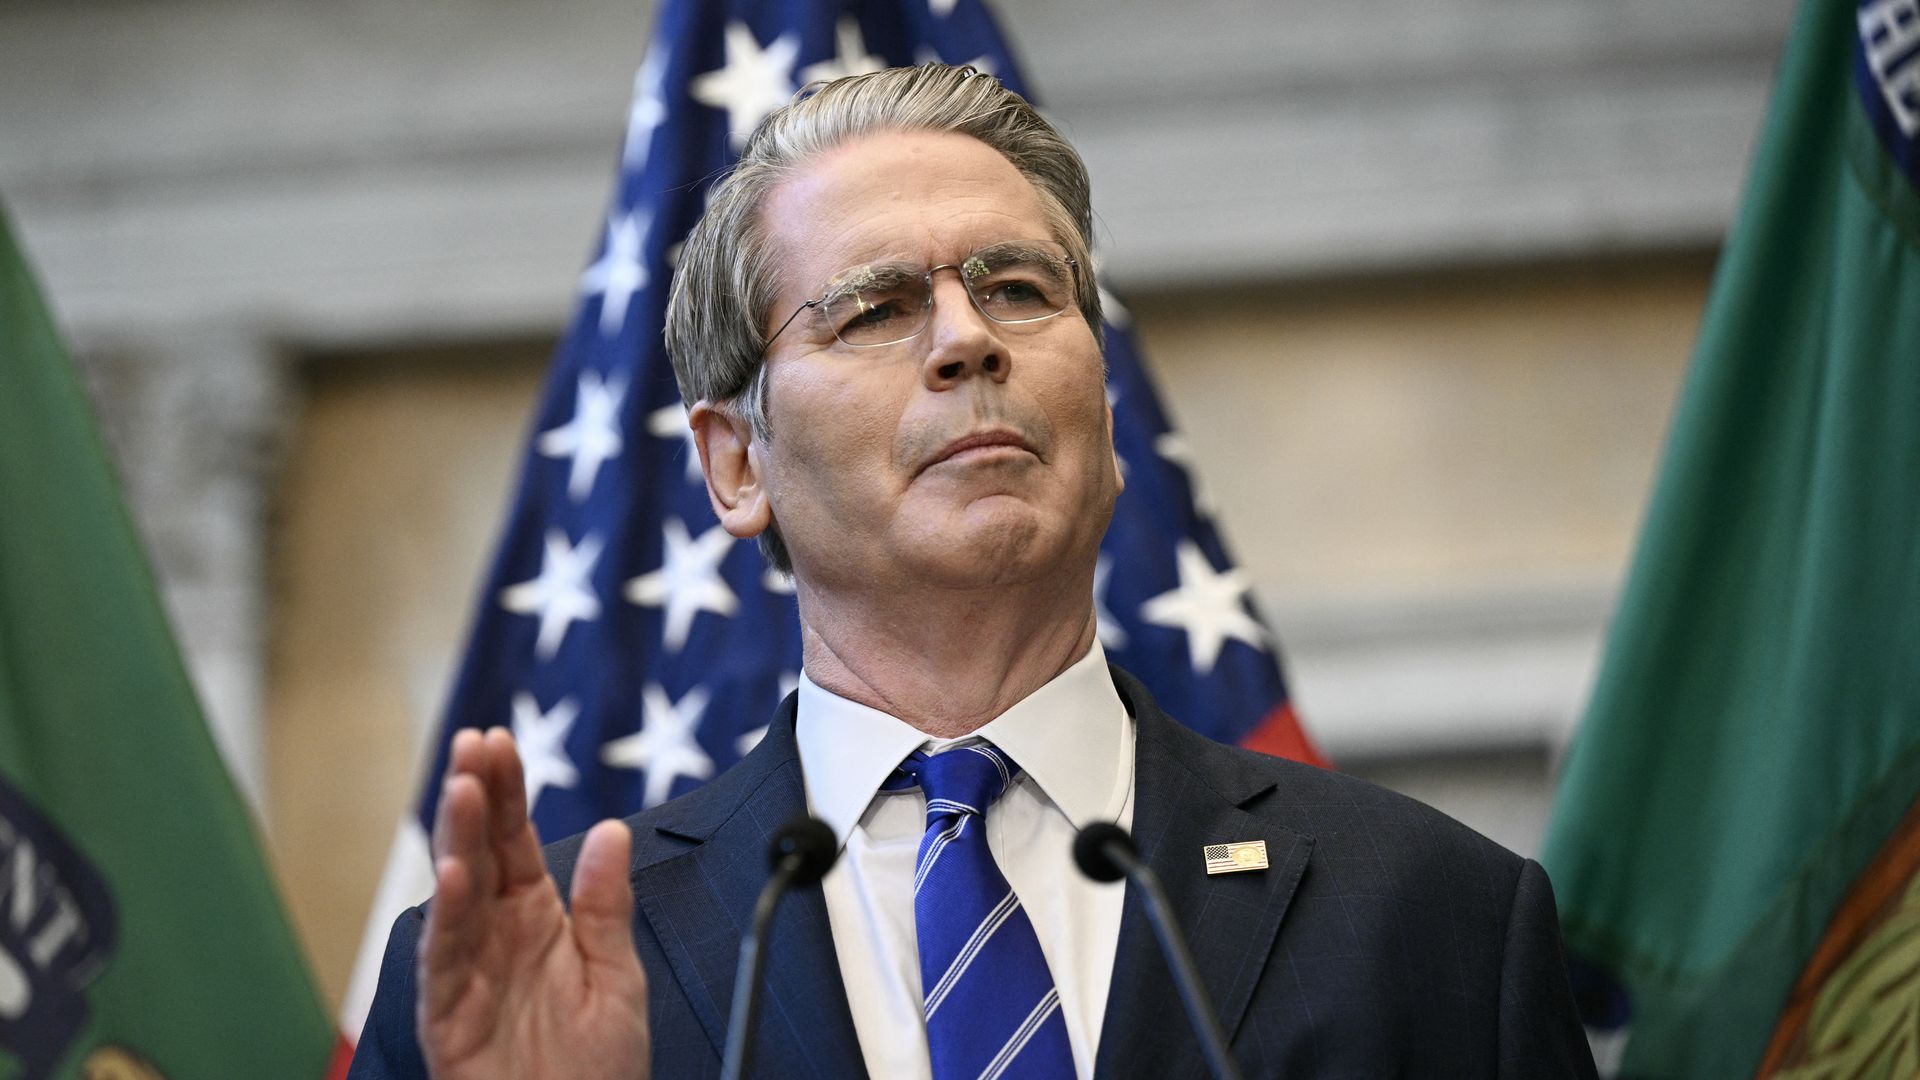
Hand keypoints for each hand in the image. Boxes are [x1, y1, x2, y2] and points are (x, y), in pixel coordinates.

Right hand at [418, 727, 649, 1078]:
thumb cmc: (597, 1071)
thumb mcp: (618, 978)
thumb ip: (606, 905)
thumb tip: (610, 830)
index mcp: (536, 918)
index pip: (514, 839)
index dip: (506, 790)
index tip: (498, 739)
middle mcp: (495, 937)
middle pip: (477, 853)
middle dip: (474, 797)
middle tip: (472, 744)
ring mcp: (467, 973)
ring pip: (455, 895)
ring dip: (457, 841)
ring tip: (464, 790)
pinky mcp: (448, 1017)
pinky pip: (443, 961)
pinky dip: (446, 918)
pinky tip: (454, 875)